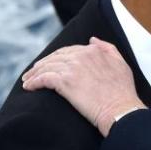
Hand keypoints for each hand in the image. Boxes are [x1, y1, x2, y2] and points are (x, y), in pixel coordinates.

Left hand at [22, 37, 145, 136]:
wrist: (120, 109)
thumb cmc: (123, 91)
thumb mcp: (121, 64)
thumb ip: (108, 49)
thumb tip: (92, 40)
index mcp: (94, 51)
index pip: (69, 51)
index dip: (58, 57)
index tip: (51, 64)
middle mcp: (82, 56)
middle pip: (55, 57)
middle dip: (42, 64)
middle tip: (33, 72)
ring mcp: (73, 68)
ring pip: (47, 66)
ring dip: (34, 73)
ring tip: (27, 80)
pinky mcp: (65, 82)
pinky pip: (43, 78)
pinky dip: (34, 82)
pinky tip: (29, 87)